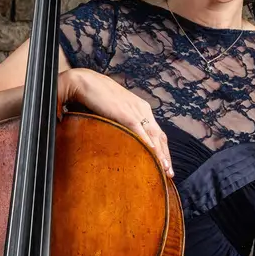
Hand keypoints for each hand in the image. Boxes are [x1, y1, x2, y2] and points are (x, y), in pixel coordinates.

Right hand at [59, 68, 173, 177]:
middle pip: (159, 136)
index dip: (162, 149)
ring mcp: (134, 111)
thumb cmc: (96, 96)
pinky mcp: (125, 113)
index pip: (157, 132)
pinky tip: (152, 154)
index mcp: (141, 108)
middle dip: (165, 155)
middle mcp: (142, 109)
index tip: (165, 164)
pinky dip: (147, 143)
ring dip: (160, 154)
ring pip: (153, 135)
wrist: (85, 82)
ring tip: (164, 169)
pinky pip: (139, 130)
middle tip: (169, 173)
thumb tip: (122, 137)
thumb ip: (122, 121)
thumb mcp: (115, 110)